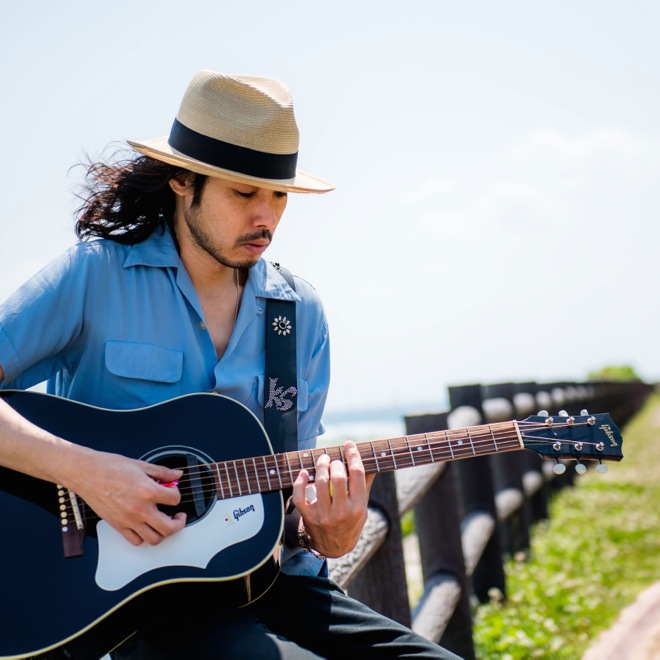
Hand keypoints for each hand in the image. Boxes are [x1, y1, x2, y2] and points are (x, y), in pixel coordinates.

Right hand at [65, 447, 186, 546]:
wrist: (87, 473)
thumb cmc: (110, 467)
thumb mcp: (141, 465)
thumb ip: (162, 472)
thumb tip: (176, 475)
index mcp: (147, 491)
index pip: (175, 500)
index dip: (177, 495)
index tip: (172, 492)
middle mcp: (139, 509)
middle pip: (169, 527)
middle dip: (179, 523)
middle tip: (179, 517)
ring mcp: (128, 520)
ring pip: (154, 539)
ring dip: (163, 533)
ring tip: (164, 523)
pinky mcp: (118, 526)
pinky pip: (136, 541)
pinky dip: (144, 537)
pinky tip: (146, 526)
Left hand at [291, 441, 375, 557]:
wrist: (335, 547)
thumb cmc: (351, 522)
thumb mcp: (363, 506)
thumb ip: (365, 484)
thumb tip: (371, 460)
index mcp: (357, 507)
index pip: (357, 474)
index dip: (353, 456)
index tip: (349, 445)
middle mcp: (341, 512)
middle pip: (338, 477)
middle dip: (336, 463)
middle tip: (334, 459)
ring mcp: (324, 515)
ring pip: (320, 483)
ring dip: (321, 466)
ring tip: (323, 459)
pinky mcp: (309, 516)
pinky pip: (300, 496)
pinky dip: (300, 482)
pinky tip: (304, 473)